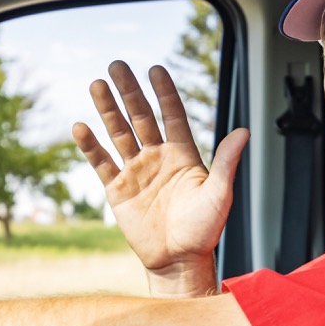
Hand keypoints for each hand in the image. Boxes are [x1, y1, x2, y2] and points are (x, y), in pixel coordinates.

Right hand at [72, 61, 248, 296]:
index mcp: (183, 154)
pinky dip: (91, 146)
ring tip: (97, 84)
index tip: (155, 69)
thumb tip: (244, 132)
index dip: (164, 92)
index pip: (172, 114)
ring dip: (108, 109)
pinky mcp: (118, 190)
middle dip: (129, 91)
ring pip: (118, 133)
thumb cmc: (204, 230)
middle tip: (116, 65)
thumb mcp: (219, 195)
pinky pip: (102, 163)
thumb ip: (226, 162)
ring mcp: (136, 171)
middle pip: (140, 116)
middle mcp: (157, 157)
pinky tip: (81, 127)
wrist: (179, 260)